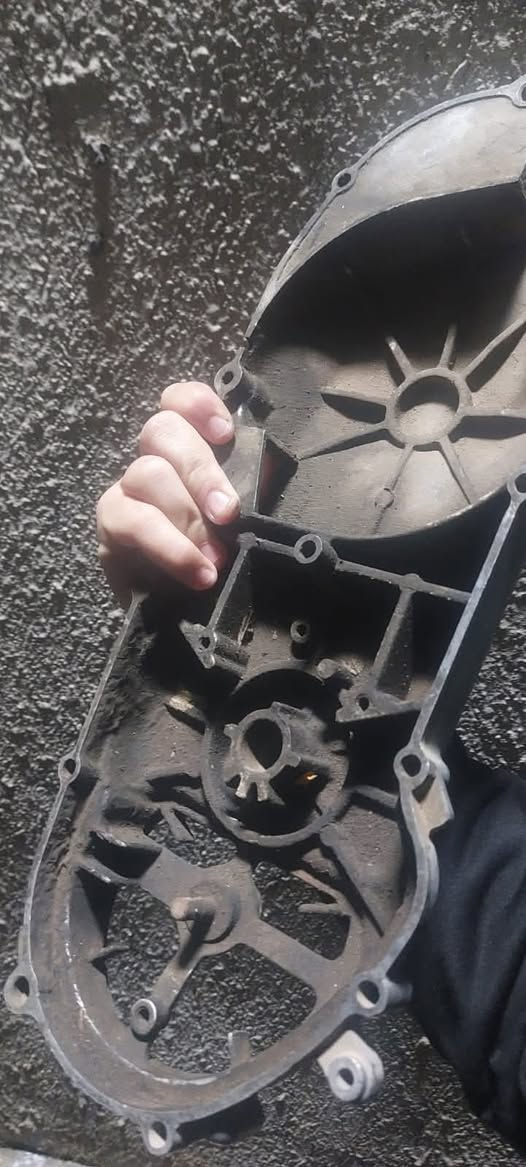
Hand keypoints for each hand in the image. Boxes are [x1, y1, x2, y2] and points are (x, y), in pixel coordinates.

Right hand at [96, 381, 239, 602]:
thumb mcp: (247, 518)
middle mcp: (152, 462)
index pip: (178, 402)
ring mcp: (126, 493)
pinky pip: (128, 522)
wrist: (190, 615)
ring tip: (215, 559)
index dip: (197, 405)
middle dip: (200, 471)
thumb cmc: (224, 556)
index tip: (226, 433)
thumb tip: (267, 473)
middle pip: (161, 431)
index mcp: (189, 450)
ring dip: (185, 518)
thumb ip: (252, 487)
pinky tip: (195, 571)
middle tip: (228, 514)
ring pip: (145, 475)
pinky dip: (167, 547)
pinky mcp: (110, 530)